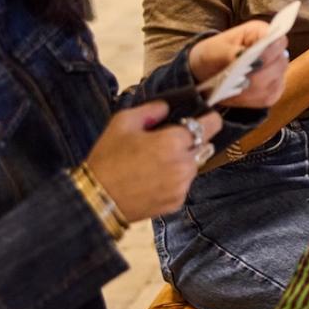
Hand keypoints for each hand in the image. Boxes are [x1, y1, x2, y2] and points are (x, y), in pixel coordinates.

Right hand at [83, 101, 222, 220]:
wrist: (96, 200)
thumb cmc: (107, 159)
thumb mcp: (122, 123)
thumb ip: (151, 109)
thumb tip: (167, 106)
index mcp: (173, 142)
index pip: (212, 125)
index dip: (208, 119)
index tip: (202, 118)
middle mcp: (184, 164)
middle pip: (203, 145)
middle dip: (191, 141)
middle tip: (166, 143)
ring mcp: (182, 186)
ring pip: (194, 165)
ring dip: (183, 161)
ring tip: (154, 163)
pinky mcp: (177, 202)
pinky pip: (184, 184)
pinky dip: (174, 180)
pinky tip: (152, 179)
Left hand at [187, 20, 288, 108]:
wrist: (208, 72)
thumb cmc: (213, 55)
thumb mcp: (214, 50)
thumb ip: (228, 51)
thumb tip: (240, 55)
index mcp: (262, 34)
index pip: (279, 40)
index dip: (270, 51)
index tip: (254, 60)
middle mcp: (275, 52)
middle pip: (279, 64)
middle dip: (259, 74)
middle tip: (240, 78)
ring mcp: (276, 73)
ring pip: (273, 83)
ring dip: (251, 88)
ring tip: (232, 88)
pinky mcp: (273, 90)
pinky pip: (267, 97)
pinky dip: (250, 99)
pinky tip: (236, 95)